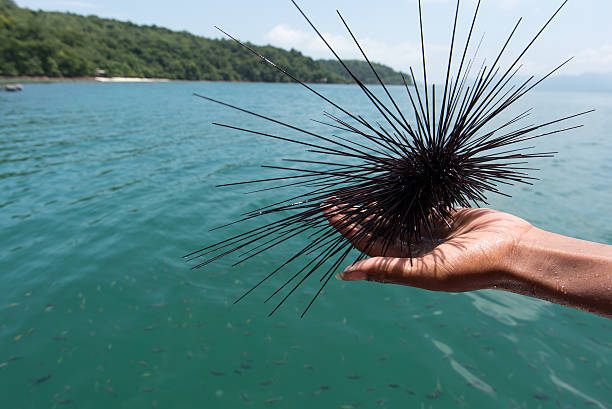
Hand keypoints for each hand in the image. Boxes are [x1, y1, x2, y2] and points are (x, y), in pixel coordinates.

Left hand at [325, 206, 533, 291]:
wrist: (515, 251)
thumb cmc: (472, 267)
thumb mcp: (426, 271)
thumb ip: (386, 270)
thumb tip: (345, 273)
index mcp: (405, 263)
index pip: (366, 242)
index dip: (346, 226)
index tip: (329, 209)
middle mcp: (413, 248)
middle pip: (376, 227)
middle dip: (356, 212)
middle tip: (335, 196)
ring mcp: (429, 232)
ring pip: (394, 214)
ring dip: (375, 202)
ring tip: (356, 188)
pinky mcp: (445, 216)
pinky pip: (416, 203)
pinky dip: (401, 194)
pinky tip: (386, 183)